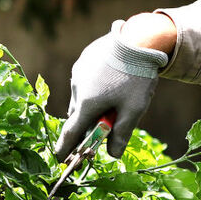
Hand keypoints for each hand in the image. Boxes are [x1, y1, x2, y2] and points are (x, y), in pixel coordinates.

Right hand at [54, 20, 168, 158]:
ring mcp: (79, 71)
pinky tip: (113, 82)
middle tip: (103, 128)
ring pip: (82, 96)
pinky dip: (95, 87)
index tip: (60, 159)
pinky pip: (86, 80)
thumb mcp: (134, 109)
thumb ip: (121, 133)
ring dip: (92, 104)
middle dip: (87, 124)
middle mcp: (77, 87)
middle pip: (78, 115)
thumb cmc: (137, 77)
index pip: (71, 132)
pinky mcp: (85, 59)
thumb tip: (112, 155)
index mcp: (86, 103)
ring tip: (115, 100)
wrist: (140, 39)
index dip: (65, 148)